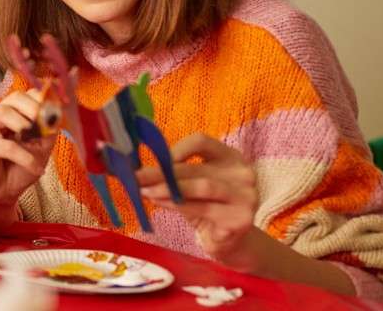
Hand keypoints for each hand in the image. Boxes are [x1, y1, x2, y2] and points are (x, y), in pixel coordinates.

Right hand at [0, 90, 56, 209]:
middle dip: (34, 107)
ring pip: (2, 113)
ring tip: (34, 139)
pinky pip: (5, 146)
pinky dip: (24, 156)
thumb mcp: (41, 148)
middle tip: (45, 123)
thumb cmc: (19, 168)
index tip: (55, 115)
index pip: (26, 95)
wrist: (3, 194)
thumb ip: (48, 131)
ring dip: (24, 124)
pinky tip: (35, 167)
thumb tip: (55, 115)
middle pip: (13, 98)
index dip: (44, 102)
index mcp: (11, 113)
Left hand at [137, 133, 258, 262]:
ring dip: (168, 188)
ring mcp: (245, 196)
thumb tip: (139, 169)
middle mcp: (243, 173)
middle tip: (137, 177)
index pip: (202, 141)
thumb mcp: (193, 186)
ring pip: (201, 187)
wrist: (231, 241)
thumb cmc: (208, 207)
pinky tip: (160, 203)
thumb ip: (176, 175)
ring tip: (145, 191)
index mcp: (230, 157)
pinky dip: (177, 205)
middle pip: (197, 168)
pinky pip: (202, 208)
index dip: (177, 148)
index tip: (155, 159)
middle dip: (162, 173)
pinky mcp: (239, 218)